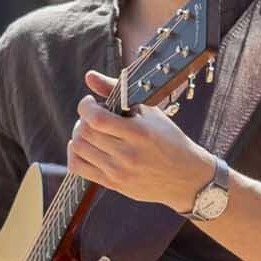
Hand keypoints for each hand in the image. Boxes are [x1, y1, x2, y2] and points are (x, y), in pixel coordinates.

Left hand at [70, 71, 216, 212]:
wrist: (187, 178)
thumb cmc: (169, 140)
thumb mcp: (150, 112)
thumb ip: (118, 92)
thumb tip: (89, 76)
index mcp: (140, 133)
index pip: (97, 119)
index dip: (85, 106)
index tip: (90, 101)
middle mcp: (127, 154)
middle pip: (85, 132)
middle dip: (83, 118)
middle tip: (93, 116)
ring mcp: (118, 172)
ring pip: (78, 148)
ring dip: (79, 134)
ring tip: (91, 130)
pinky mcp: (112, 184)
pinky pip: (77, 167)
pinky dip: (74, 153)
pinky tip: (85, 146)